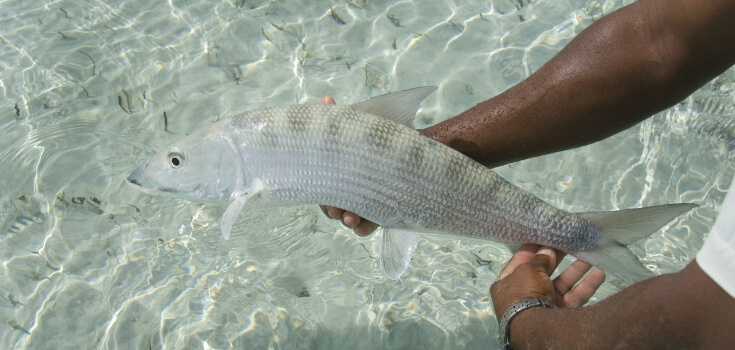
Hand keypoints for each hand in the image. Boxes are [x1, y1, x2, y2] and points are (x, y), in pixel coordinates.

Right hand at [318, 96, 378, 236]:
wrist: (413, 149)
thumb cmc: (381, 140)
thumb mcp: (363, 128)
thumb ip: (345, 116)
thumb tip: (326, 99)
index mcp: (341, 172)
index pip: (324, 188)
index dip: (322, 196)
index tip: (324, 198)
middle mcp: (350, 189)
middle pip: (333, 206)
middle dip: (333, 209)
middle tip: (336, 211)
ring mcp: (366, 202)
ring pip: (350, 217)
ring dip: (348, 220)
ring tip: (351, 219)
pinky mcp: (382, 211)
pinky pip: (370, 225)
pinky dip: (365, 227)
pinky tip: (363, 226)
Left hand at [490, 244, 604, 321]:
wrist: (538, 328)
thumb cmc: (525, 293)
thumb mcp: (528, 270)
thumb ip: (539, 259)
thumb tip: (547, 250)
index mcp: (508, 282)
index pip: (521, 259)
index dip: (534, 246)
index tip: (547, 233)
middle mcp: (525, 293)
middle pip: (543, 270)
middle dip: (557, 256)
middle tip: (570, 240)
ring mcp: (543, 303)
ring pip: (562, 282)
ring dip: (576, 269)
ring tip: (590, 254)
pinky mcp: (560, 312)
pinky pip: (574, 296)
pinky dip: (587, 285)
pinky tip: (600, 273)